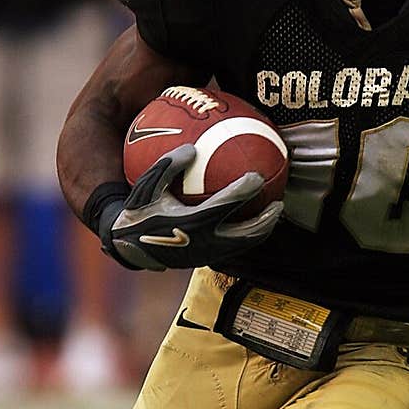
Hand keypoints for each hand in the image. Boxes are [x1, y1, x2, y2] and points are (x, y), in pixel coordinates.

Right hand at [98, 145, 282, 270]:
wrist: (129, 246)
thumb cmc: (139, 211)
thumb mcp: (146, 186)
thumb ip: (167, 166)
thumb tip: (191, 148)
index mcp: (191, 222)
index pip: (226, 205)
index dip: (244, 191)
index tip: (258, 176)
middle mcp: (204, 242)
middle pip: (246, 234)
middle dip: (266, 220)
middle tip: (278, 203)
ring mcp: (208, 254)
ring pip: (243, 245)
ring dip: (261, 230)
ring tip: (273, 215)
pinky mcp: (207, 260)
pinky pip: (234, 247)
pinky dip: (247, 235)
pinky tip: (250, 220)